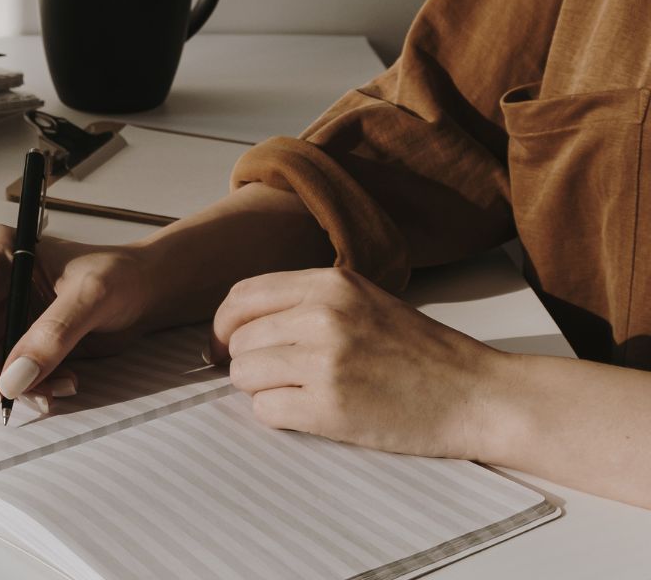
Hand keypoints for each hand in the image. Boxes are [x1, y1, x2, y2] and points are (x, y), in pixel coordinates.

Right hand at [0, 224, 154, 409]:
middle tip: (27, 398)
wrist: (143, 290)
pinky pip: (5, 370)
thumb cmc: (120, 274)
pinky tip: (62, 381)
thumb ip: (53, 334)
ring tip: (58, 387)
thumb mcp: (91, 296)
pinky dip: (29, 385)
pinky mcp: (11, 334)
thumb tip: (14, 378)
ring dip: (16, 384)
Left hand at [209, 267, 507, 459]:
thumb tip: (238, 323)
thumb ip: (305, 301)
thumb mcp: (362, 300)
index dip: (224, 324)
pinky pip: (264, 411)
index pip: (241, 296)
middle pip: (237, 340)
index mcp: (329, 284)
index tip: (225, 343)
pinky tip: (308, 412)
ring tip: (297, 392)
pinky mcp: (328, 408)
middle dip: (245, 361)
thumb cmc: (419, 351)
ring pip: (243, 375)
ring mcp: (324, 362)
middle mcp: (322, 316)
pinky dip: (278, 415)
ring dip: (260, 389)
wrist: (475, 394)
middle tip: (272, 375)